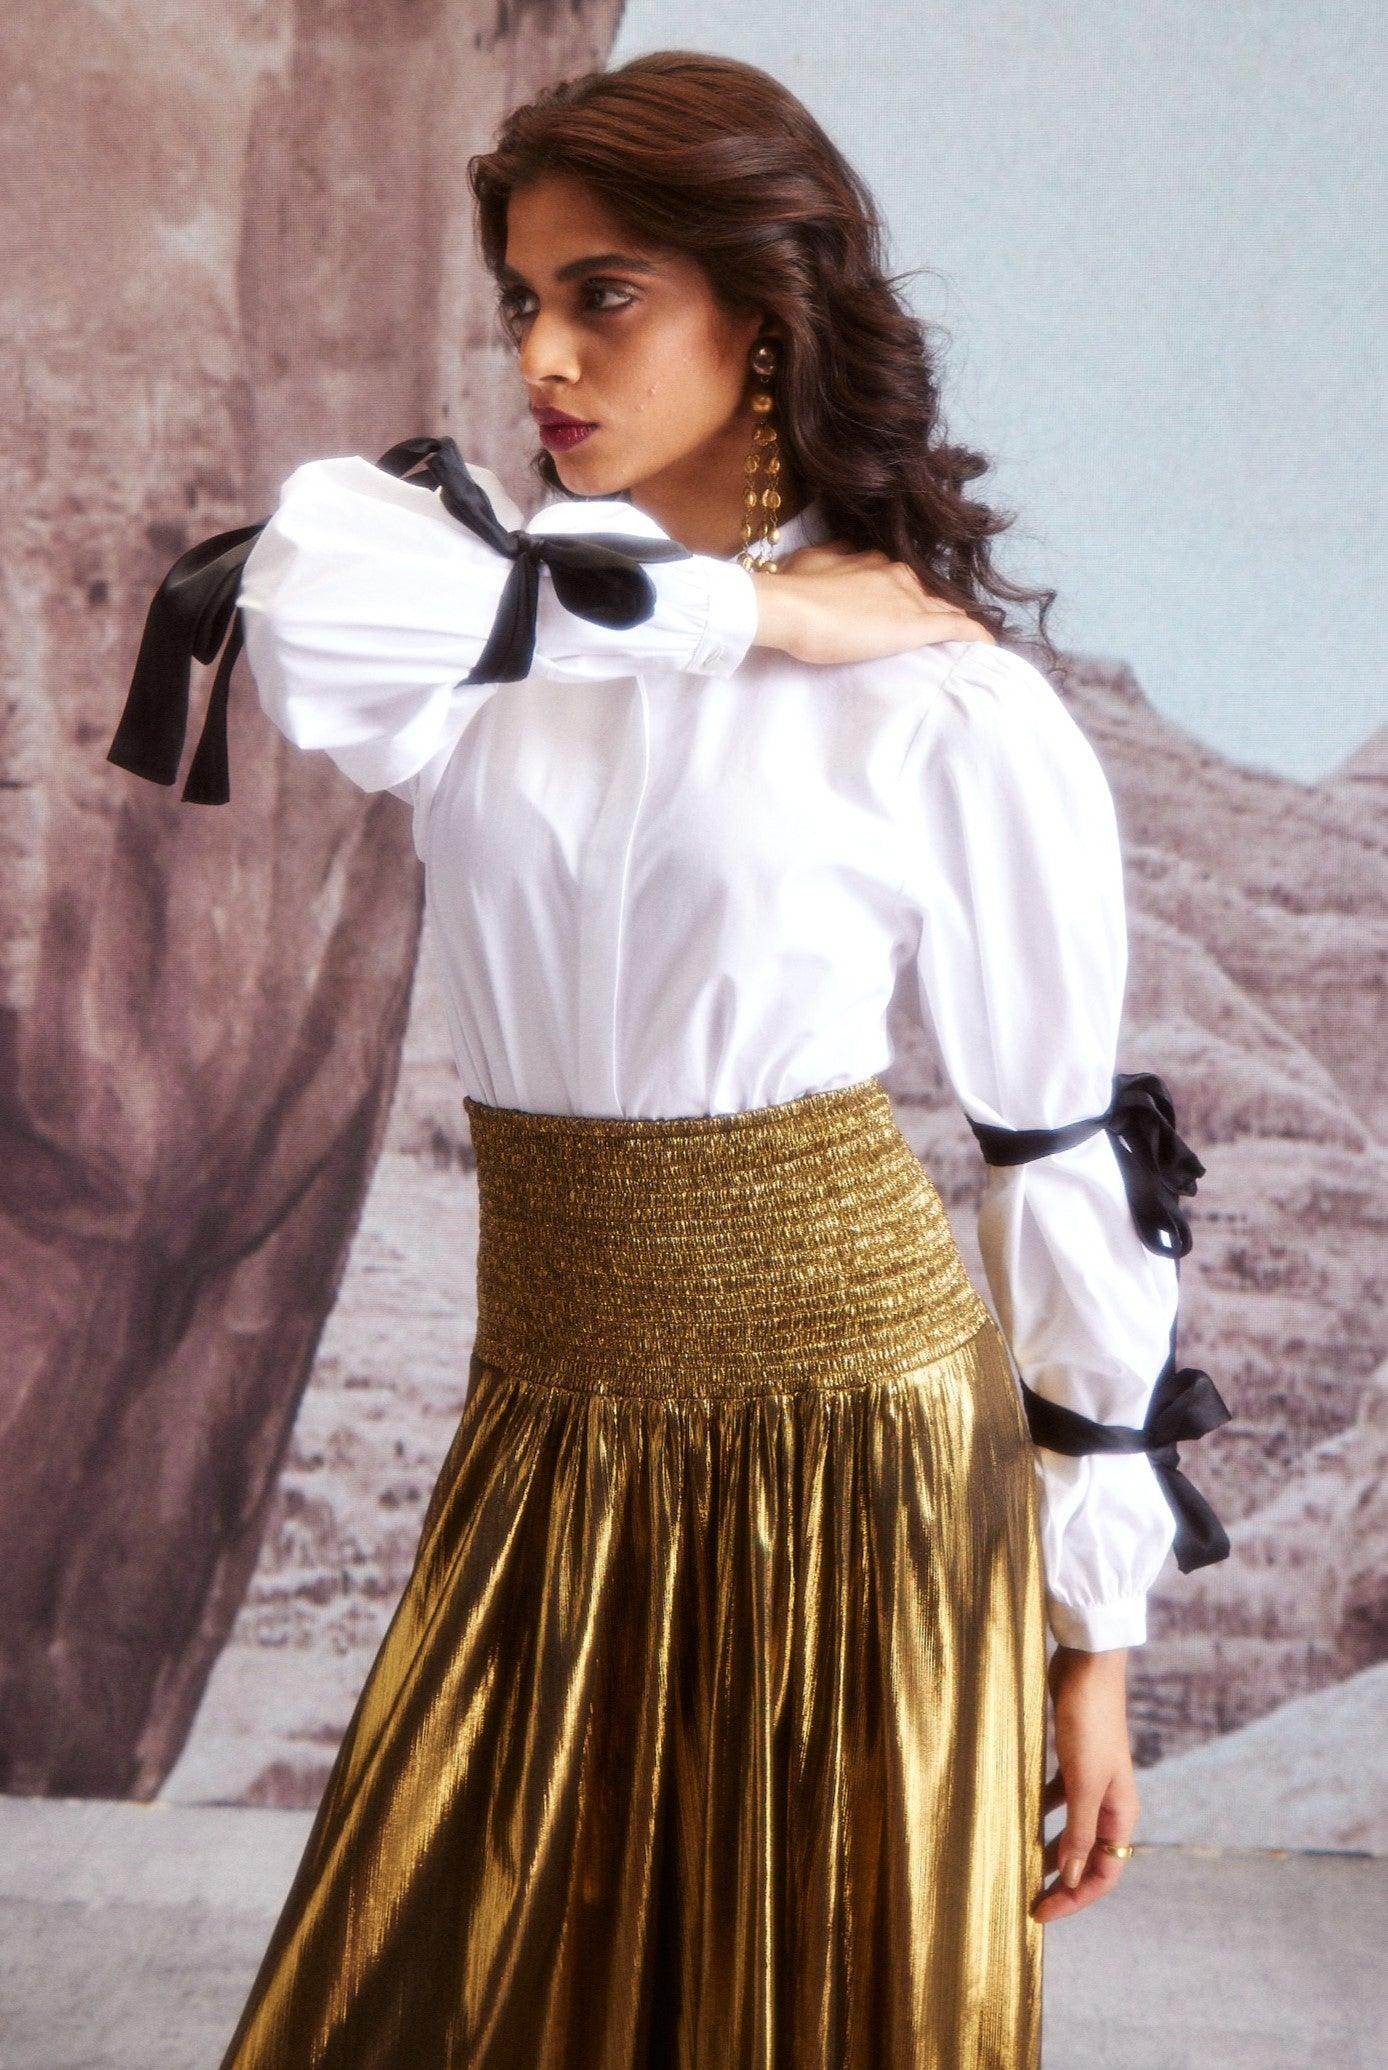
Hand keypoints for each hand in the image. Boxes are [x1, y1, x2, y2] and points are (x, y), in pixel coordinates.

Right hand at [750, 541, 997, 663]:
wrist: (790, 608)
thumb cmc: (792, 588)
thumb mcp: (811, 562)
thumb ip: (831, 559)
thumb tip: (838, 553)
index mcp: (872, 560)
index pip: (899, 579)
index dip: (904, 594)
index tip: (905, 607)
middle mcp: (896, 573)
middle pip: (925, 593)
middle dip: (933, 607)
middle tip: (937, 627)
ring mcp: (908, 598)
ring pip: (944, 608)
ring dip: (955, 622)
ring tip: (967, 640)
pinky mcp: (915, 626)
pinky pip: (956, 628)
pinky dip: (975, 636)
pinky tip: (990, 646)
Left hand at [1032, 1643, 1140, 1922]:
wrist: (1087, 1666)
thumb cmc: (1089, 1723)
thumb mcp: (1083, 1784)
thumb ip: (1080, 1833)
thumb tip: (1075, 1880)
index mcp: (1121, 1814)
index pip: (1104, 1874)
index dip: (1074, 1898)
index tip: (1040, 1913)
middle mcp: (1110, 1802)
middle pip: (1089, 1857)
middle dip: (1061, 1880)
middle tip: (1026, 1897)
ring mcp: (1091, 1780)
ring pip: (1071, 1828)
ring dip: (1051, 1848)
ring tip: (1019, 1862)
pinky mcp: (1072, 1759)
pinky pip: (1057, 1798)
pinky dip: (1041, 1811)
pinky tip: (1019, 1813)